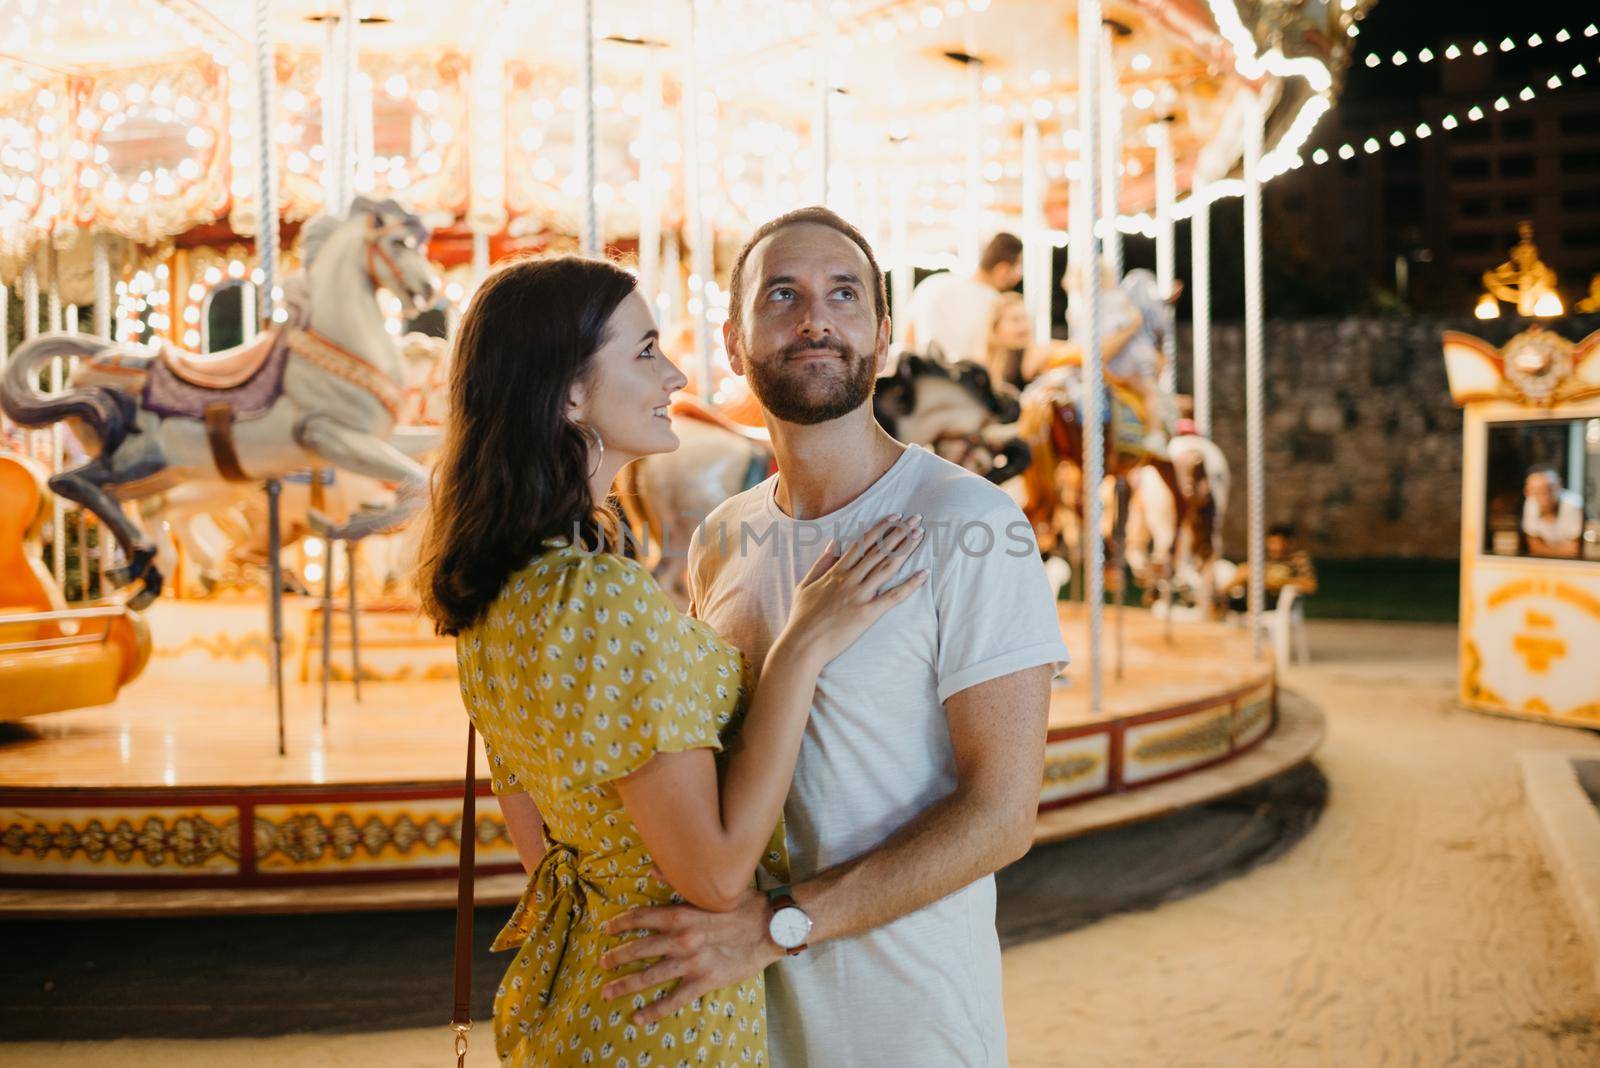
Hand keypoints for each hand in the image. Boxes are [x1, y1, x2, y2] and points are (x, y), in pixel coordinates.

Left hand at [599, 889, 780, 1024]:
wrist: (771, 926)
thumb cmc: (744, 904)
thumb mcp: (711, 888)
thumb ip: (678, 881)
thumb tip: (651, 869)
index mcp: (681, 914)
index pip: (641, 917)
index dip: (621, 923)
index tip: (608, 929)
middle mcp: (681, 939)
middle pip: (638, 949)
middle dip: (617, 957)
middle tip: (603, 963)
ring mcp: (691, 962)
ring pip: (650, 977)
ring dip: (626, 985)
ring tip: (608, 992)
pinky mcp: (704, 981)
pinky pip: (674, 1000)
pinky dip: (655, 1011)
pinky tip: (639, 1017)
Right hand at [779, 514, 926, 667]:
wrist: (802, 645)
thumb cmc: (801, 618)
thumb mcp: (805, 585)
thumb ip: (821, 563)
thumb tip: (834, 543)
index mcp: (835, 572)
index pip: (862, 544)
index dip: (881, 529)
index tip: (895, 517)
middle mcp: (849, 580)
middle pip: (879, 551)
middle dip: (899, 533)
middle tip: (916, 520)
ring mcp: (859, 596)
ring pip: (886, 567)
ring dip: (905, 550)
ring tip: (920, 536)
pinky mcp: (867, 614)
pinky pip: (892, 597)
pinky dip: (909, 585)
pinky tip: (923, 574)